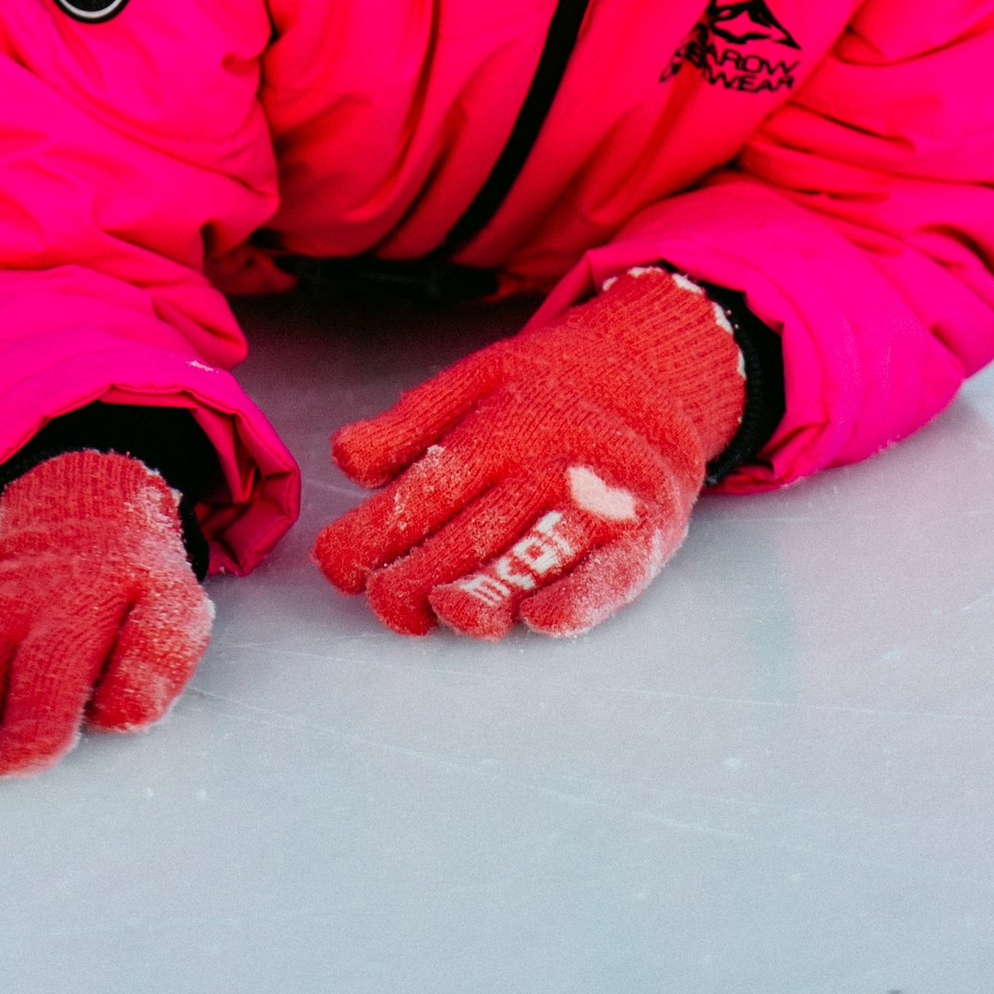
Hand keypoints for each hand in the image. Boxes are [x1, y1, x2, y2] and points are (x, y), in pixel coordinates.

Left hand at [314, 271, 744, 640]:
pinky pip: (609, 574)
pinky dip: (578, 599)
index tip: (335, 566)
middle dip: (415, 576)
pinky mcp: (640, 534)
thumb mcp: (477, 380)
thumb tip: (345, 456)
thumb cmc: (550, 387)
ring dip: (486, 590)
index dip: (371, 534)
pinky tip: (539, 618)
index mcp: (498, 427)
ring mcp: (596, 501)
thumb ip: (410, 422)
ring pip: (532, 556)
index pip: (423, 491)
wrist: (658, 375)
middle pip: (469, 533)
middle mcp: (545, 464)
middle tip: (383, 603)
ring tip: (443, 611)